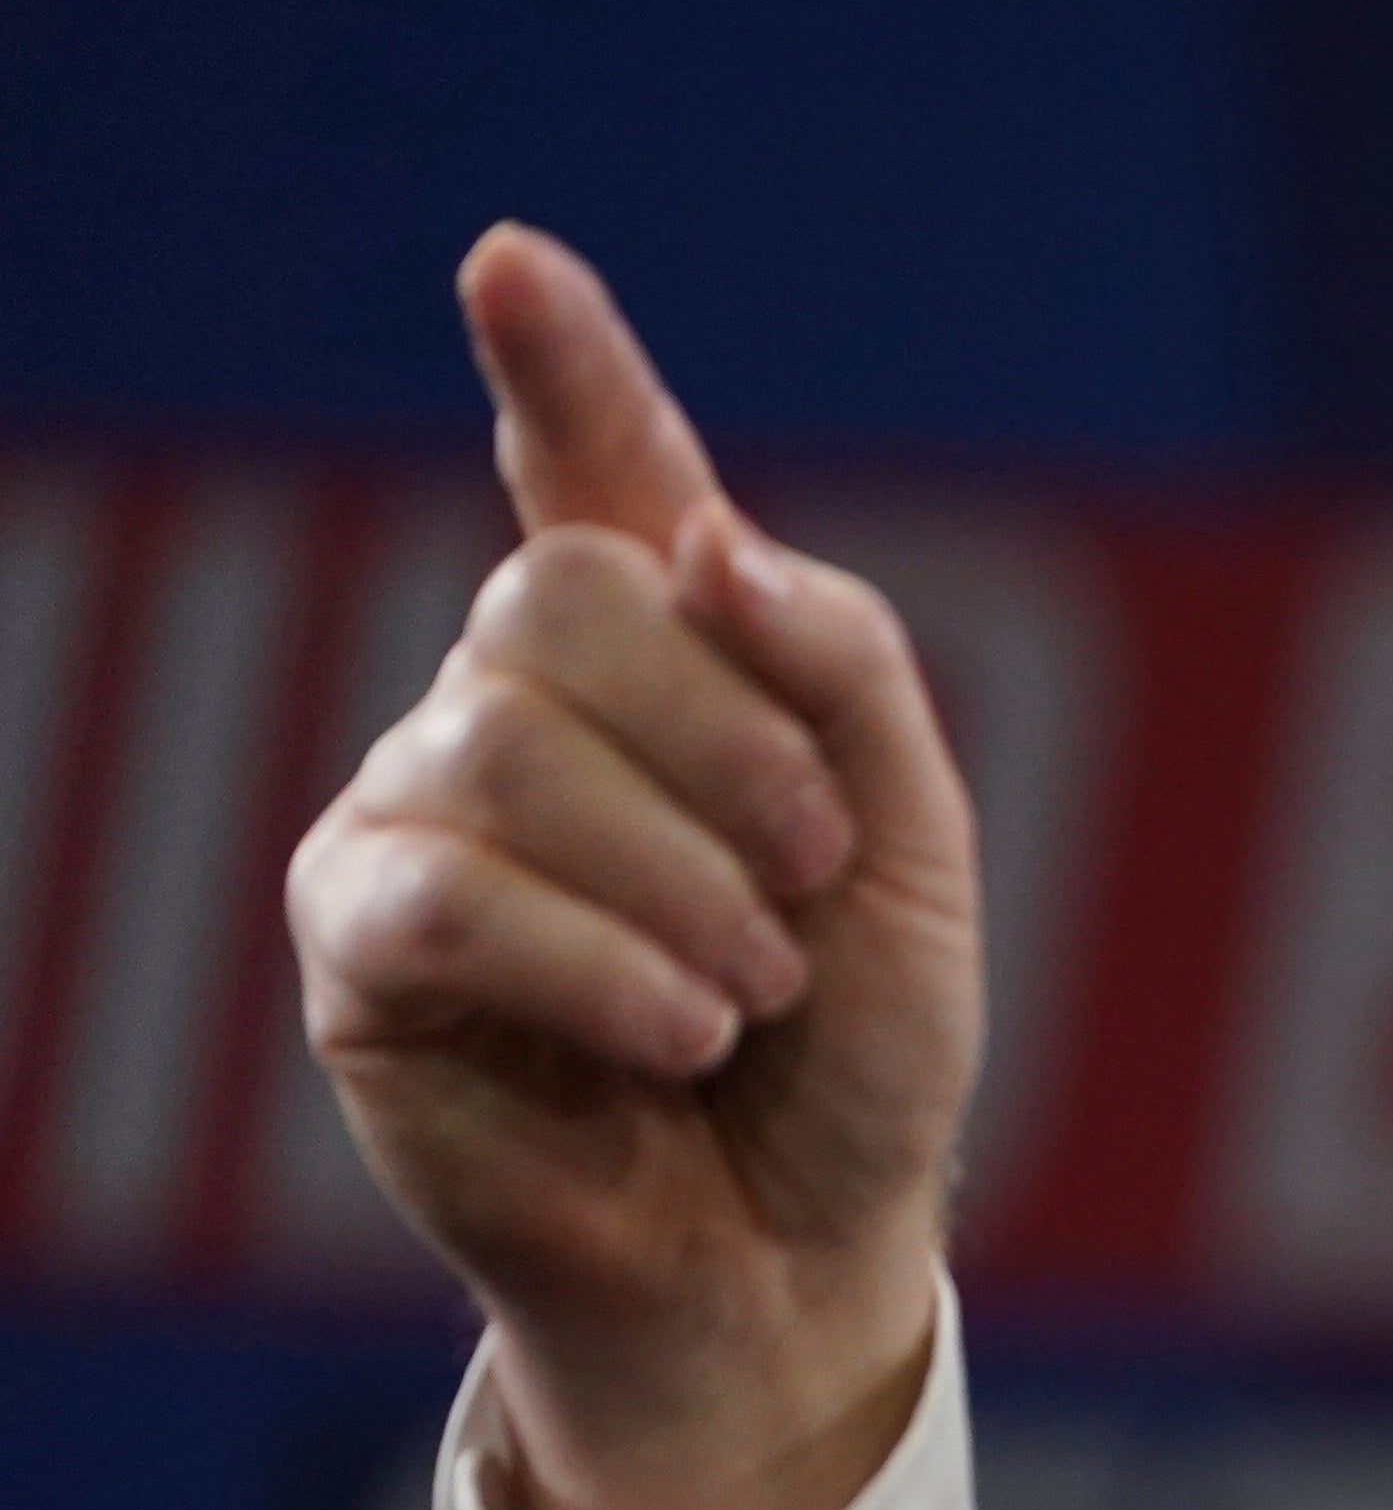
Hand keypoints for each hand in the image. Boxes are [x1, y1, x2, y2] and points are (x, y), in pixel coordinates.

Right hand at [288, 226, 983, 1509]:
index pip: (595, 474)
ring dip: (678, 880)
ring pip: (509, 742)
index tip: (513, 260)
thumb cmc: (857, 1054)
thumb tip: (704, 542)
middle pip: (563, 597)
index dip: (560, 368)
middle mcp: (519, 706)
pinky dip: (598, 961)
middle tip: (808, 880)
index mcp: (667, 660)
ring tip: (749, 993)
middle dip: (723, 740)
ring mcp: (418, 811)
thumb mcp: (917, 857)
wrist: (799, 1249)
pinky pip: (447, 889)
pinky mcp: (359, 940)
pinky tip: (680, 1029)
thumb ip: (844, 677)